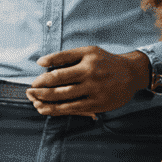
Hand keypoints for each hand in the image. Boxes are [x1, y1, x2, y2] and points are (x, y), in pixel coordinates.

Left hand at [28, 47, 150, 117]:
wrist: (131, 73)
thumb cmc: (105, 61)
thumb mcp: (87, 52)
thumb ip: (64, 56)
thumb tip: (40, 62)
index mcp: (86, 63)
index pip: (58, 72)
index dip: (42, 79)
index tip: (33, 82)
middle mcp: (91, 77)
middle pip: (59, 87)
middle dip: (40, 92)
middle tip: (29, 93)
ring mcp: (95, 93)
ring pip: (65, 100)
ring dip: (46, 103)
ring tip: (34, 102)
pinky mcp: (98, 105)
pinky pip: (73, 110)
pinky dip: (58, 110)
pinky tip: (47, 110)